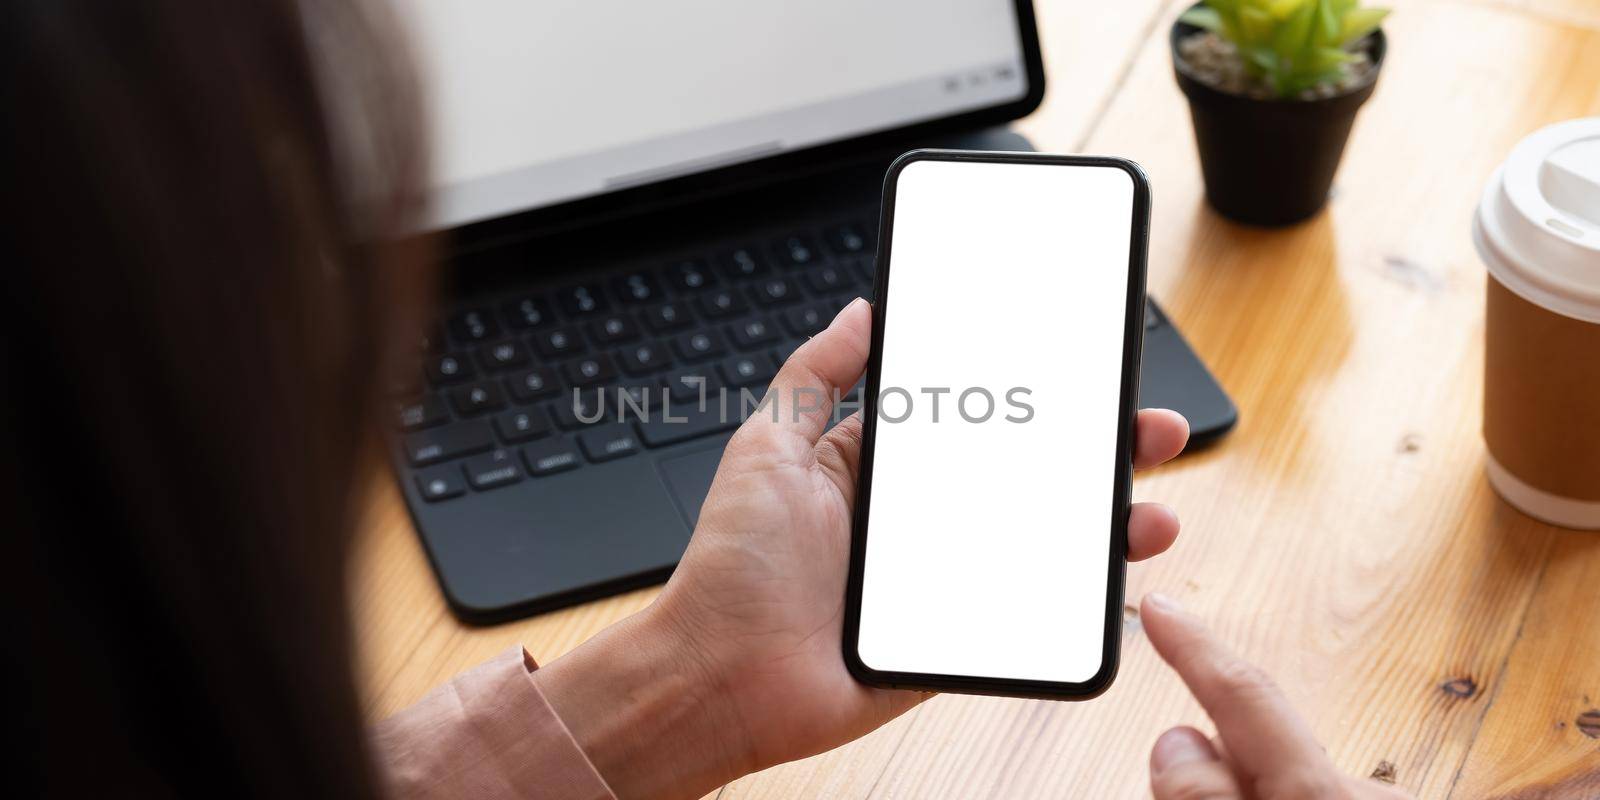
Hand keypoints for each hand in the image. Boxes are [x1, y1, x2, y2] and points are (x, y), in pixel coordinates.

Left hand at [538, 298, 1189, 798]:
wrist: (720, 676)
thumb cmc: (731, 565)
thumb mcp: (767, 446)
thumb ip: (814, 376)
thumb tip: (861, 310)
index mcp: (881, 467)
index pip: (976, 418)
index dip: (1033, 395)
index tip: (1086, 369)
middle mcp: (920, 517)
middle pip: (1028, 475)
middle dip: (1096, 450)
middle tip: (1148, 429)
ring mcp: (944, 577)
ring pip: (1044, 542)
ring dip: (1108, 523)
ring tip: (1152, 510)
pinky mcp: (955, 635)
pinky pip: (1029, 613)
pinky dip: (1079, 600)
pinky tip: (1119, 577)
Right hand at [1141, 593, 1413, 799]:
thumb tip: (1175, 742)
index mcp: (1325, 796)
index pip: (1246, 696)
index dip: (1195, 647)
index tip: (1160, 606)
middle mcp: (1364, 789)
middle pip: (1253, 744)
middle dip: (1216, 756)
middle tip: (1180, 794)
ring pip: (1278, 774)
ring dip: (1250, 785)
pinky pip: (1304, 791)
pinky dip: (1279, 796)